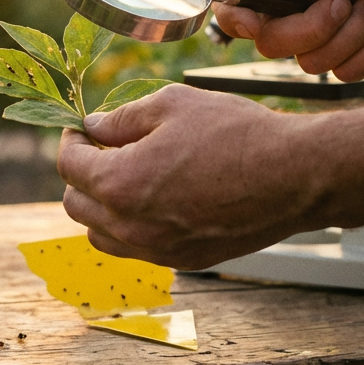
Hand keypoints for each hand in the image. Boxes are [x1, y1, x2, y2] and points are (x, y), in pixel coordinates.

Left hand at [56, 84, 326, 269]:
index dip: (70, 140)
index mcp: (120, 184)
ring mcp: (157, 249)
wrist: (294, 176)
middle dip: (80, 174)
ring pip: (100, 235)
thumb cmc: (237, 134)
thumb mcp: (172, 104)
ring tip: (126, 175)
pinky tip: (153, 199)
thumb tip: (93, 126)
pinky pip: (135, 249)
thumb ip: (122, 117)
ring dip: (101, 206)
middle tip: (102, 149)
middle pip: (75, 204)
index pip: (69, 166)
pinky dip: (130, 226)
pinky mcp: (183, 260)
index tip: (82, 128)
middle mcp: (132, 226)